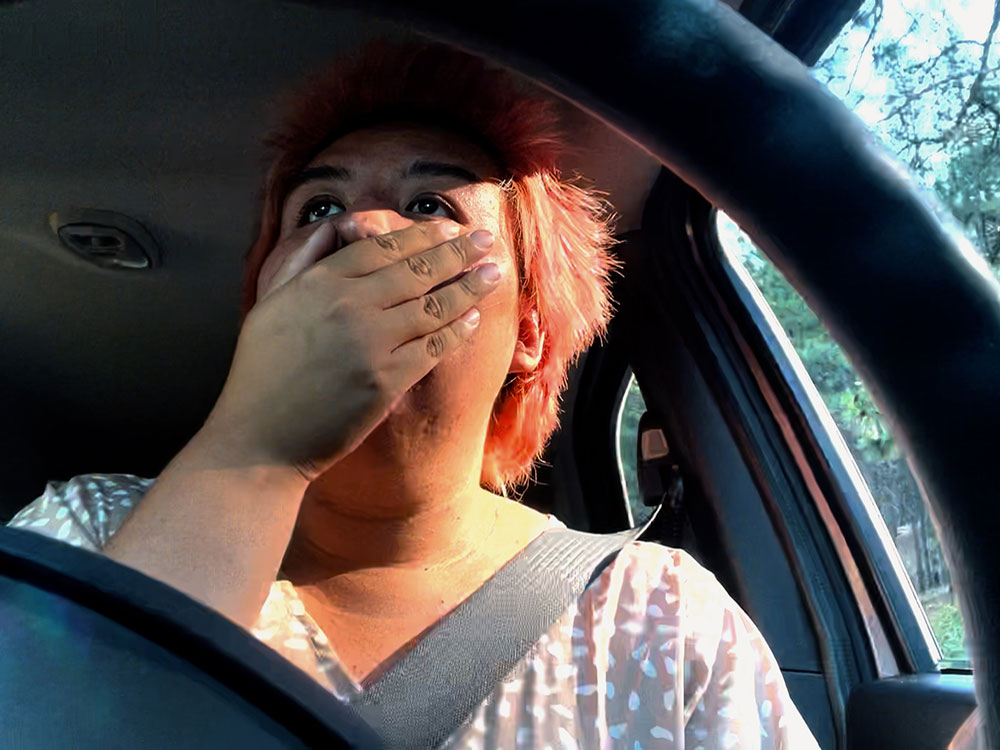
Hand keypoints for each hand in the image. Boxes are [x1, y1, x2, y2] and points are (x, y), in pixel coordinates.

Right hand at [203, 220, 501, 480]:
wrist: (259, 440)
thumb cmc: (261, 373)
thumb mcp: (269, 304)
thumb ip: (301, 260)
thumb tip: (335, 227)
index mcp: (318, 283)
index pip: (382, 247)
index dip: (422, 234)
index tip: (448, 227)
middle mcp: (348, 306)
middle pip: (417, 270)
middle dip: (458, 251)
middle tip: (487, 239)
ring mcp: (370, 344)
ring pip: (433, 306)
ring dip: (469, 287)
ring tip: (495, 273)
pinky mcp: (385, 381)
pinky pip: (432, 348)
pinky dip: (457, 331)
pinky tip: (473, 319)